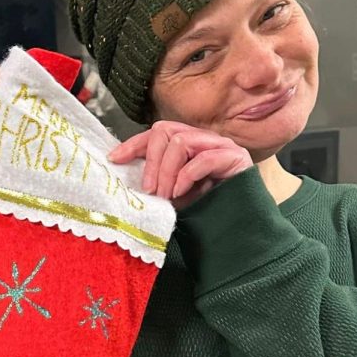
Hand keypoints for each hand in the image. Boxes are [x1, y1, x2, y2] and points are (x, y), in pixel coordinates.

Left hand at [107, 121, 252, 209]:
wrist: (241, 225)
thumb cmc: (207, 209)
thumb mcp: (173, 194)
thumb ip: (157, 181)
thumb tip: (129, 177)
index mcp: (187, 144)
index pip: (156, 134)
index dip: (133, 144)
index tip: (115, 159)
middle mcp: (203, 139)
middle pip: (165, 130)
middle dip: (152, 161)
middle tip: (149, 190)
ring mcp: (220, 145)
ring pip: (181, 141)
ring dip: (167, 171)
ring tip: (166, 195)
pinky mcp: (235, 157)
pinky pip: (203, 158)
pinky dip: (186, 176)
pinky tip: (181, 193)